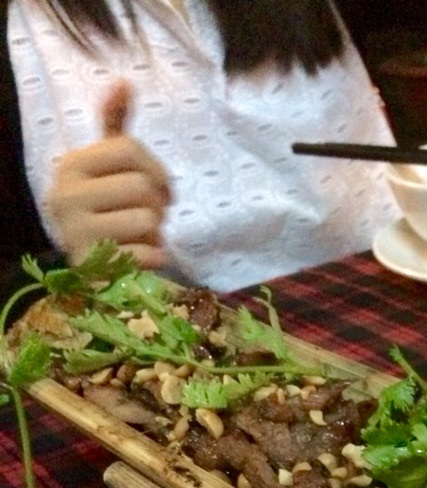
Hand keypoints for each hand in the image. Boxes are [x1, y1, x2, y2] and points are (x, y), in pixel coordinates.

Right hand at [46, 81, 172, 267]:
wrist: (88, 265)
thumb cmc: (105, 209)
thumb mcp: (107, 167)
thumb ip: (115, 126)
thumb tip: (125, 81)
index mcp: (71, 165)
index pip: (130, 149)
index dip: (157, 169)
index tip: (160, 189)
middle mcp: (66, 195)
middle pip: (142, 187)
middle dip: (158, 206)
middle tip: (149, 218)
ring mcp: (77, 233)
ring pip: (148, 221)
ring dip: (156, 233)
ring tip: (140, 237)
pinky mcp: (95, 267)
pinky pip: (148, 254)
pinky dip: (155, 258)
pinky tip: (141, 258)